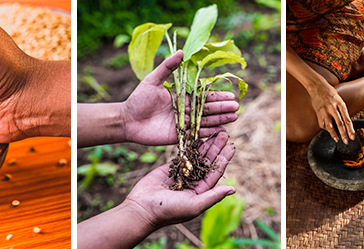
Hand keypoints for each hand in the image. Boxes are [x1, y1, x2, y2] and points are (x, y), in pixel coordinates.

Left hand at [123, 50, 238, 145]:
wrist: (127, 120)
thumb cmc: (138, 99)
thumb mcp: (152, 80)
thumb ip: (167, 67)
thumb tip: (181, 51)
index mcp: (182, 96)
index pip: (203, 95)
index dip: (217, 96)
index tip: (231, 95)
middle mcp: (185, 110)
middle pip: (207, 109)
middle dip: (222, 108)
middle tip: (236, 107)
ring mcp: (183, 123)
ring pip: (205, 121)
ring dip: (219, 119)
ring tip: (234, 117)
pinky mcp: (179, 136)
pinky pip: (196, 134)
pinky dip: (208, 132)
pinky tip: (220, 130)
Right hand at [124, 131, 235, 227]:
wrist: (142, 208)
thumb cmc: (169, 211)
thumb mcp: (195, 205)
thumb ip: (213, 196)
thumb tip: (233, 189)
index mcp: (201, 191)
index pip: (215, 172)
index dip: (224, 158)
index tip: (232, 146)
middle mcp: (193, 182)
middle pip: (208, 162)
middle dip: (216, 148)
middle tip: (225, 134)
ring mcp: (182, 174)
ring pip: (197, 156)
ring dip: (205, 145)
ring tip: (214, 132)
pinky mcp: (170, 168)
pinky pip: (183, 155)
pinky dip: (190, 146)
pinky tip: (197, 136)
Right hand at [308, 82, 354, 143]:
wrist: (317, 86)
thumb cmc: (330, 93)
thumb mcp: (339, 100)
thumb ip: (341, 110)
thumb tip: (345, 122)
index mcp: (340, 104)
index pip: (347, 119)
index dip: (350, 129)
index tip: (352, 137)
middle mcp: (333, 108)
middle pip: (339, 124)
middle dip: (343, 134)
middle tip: (346, 142)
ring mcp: (324, 110)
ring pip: (329, 126)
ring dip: (333, 134)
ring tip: (337, 139)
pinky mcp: (318, 112)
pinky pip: (321, 123)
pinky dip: (325, 128)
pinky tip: (328, 131)